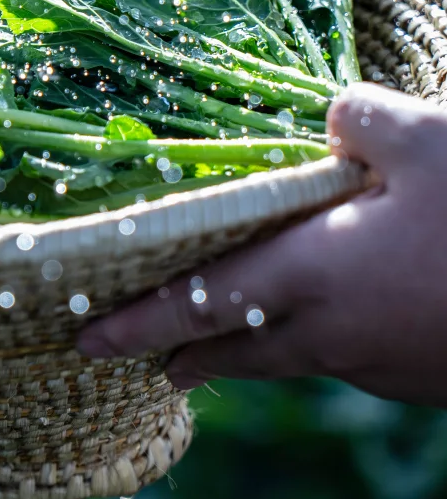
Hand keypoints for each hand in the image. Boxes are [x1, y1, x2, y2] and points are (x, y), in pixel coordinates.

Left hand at [76, 84, 446, 405]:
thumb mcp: (432, 138)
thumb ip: (362, 121)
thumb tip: (333, 118)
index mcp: (313, 277)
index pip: (200, 304)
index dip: (138, 322)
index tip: (85, 340)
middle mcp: (334, 336)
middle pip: (239, 352)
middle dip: (189, 352)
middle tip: (150, 359)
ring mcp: (385, 369)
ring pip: (299, 360)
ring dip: (258, 352)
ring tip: (235, 342)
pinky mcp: (430, 380)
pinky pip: (356, 360)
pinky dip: (328, 343)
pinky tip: (350, 319)